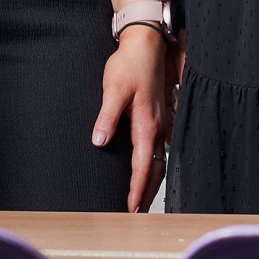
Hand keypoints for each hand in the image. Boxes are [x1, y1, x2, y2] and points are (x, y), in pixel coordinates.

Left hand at [92, 25, 174, 211]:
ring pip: (158, 160)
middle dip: (147, 193)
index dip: (137, 190)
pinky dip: (153, 165)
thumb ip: (107, 117)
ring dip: (151, 181)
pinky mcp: (156, 117)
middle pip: (155, 169)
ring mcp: (159, 123)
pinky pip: (158, 149)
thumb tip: (99, 141)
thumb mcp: (114, 90)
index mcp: (147, 125)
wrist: (145, 44)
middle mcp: (157, 127)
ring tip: (141, 199)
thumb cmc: (129, 65)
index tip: (131, 208)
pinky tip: (147, 170)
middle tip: (136, 214)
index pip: (143, 166)